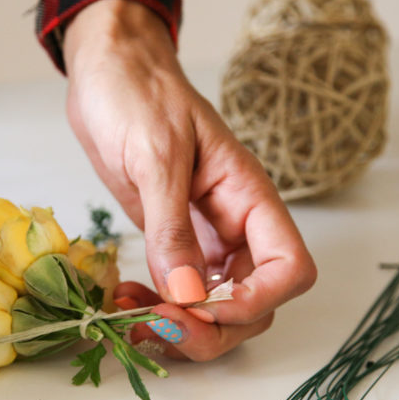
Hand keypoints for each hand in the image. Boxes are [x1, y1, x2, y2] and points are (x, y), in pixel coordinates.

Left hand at [62, 0, 315, 360]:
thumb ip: (172, 227)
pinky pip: (179, 293)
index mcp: (249, 197)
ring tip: (130, 318)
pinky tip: (126, 300)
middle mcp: (235, 227)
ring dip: (180, 328)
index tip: (202, 308)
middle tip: (155, 326)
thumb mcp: (156, 155)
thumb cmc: (139, 93)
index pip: (289, 268)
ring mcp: (205, 239)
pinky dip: (157, 309)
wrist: (108, 70)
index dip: (255, 301)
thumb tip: (187, 294)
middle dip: (210, 329)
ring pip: (215, 309)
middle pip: (254, 305)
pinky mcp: (172, 244)